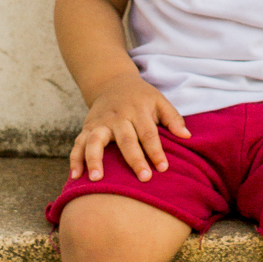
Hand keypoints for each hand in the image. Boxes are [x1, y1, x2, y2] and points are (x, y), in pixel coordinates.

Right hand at [70, 74, 189, 181]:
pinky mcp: (86, 128)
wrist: (112, 82)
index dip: (156, 151)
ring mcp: (100, 123)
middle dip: (134, 159)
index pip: (148, 133)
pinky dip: (75, 159)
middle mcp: (118, 117)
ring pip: (95, 141)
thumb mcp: (159, 100)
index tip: (163, 168)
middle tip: (143, 178)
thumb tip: (187, 137)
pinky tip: (75, 176)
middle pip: (126, 140)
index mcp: (138, 110)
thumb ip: (173, 118)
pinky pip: (78, 144)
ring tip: (97, 179)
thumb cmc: (141, 97)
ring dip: (95, 159)